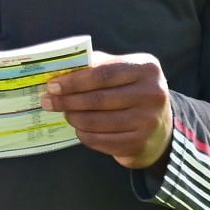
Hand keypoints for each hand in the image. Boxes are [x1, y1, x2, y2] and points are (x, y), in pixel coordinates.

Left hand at [39, 50, 172, 169]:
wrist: (161, 128)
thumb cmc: (134, 92)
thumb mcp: (125, 72)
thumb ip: (99, 66)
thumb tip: (61, 69)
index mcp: (146, 69)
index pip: (103, 74)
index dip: (74, 81)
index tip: (52, 85)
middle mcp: (151, 94)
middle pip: (97, 99)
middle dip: (67, 100)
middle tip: (48, 101)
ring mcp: (147, 121)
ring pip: (96, 121)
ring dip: (73, 117)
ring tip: (65, 113)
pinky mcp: (138, 143)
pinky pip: (99, 140)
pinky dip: (83, 134)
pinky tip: (79, 128)